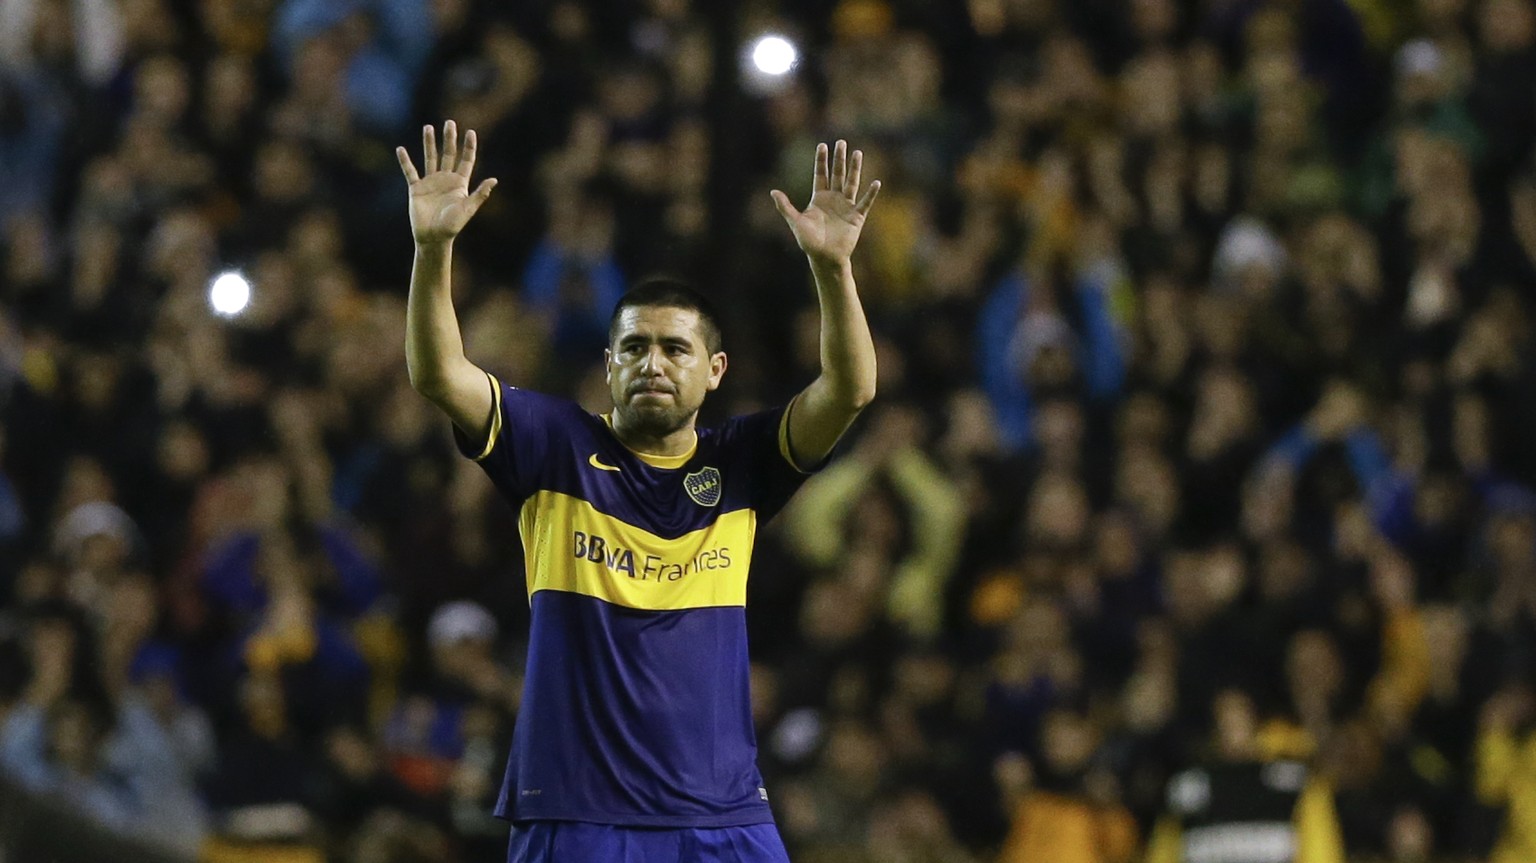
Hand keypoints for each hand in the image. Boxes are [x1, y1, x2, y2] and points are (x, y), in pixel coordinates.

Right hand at [396, 121, 497, 244]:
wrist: (433, 237)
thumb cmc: (452, 226)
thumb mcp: (468, 209)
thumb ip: (480, 194)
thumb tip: (494, 179)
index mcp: (460, 184)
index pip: (466, 161)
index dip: (469, 147)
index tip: (471, 132)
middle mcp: (446, 180)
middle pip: (448, 154)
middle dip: (449, 138)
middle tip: (450, 122)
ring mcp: (430, 182)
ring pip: (430, 158)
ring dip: (429, 143)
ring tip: (428, 127)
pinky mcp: (416, 188)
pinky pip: (410, 171)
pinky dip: (405, 161)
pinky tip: (400, 149)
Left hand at [772, 140, 880, 266]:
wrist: (825, 258)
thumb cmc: (809, 242)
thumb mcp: (796, 222)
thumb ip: (785, 207)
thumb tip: (773, 191)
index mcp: (819, 198)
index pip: (821, 174)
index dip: (821, 161)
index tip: (822, 145)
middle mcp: (834, 199)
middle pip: (837, 174)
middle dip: (839, 159)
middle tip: (841, 142)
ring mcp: (846, 207)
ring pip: (851, 183)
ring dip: (855, 168)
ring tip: (858, 153)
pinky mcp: (856, 217)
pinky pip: (864, 203)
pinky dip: (870, 194)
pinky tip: (876, 183)